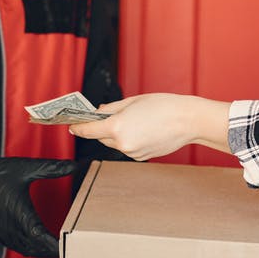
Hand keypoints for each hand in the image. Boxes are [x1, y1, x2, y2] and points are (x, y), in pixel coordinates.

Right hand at [0, 157, 77, 257]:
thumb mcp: (25, 168)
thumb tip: (73, 165)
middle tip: (71, 248)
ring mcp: (4, 234)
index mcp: (21, 216)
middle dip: (54, 251)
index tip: (69, 246)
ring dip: (42, 252)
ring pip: (27, 251)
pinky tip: (37, 242)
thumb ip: (51, 168)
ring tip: (58, 248)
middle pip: (38, 250)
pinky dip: (30, 249)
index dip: (57, 245)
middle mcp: (12, 229)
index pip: (43, 239)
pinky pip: (17, 247)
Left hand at [69, 93, 231, 160]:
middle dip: (99, 128)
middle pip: (100, 137)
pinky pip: (127, 147)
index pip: (88, 130)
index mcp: (117, 127)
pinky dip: (128, 139)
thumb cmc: (163, 105)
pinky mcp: (141, 157)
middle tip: (103, 116)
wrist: (188, 120)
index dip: (77, 127)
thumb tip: (98, 112)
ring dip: (115, 133)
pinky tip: (141, 129)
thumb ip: (111, 108)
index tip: (70, 125)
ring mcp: (132, 152)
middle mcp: (122, 143)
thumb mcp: (133, 101)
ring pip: (114, 143)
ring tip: (130, 120)